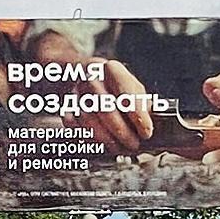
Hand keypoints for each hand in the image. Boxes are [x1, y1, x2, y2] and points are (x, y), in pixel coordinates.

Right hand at [30, 32, 156, 152]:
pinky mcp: (65, 107)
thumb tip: (154, 125)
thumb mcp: (133, 88)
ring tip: (120, 148)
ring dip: (106, 139)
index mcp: (112, 70)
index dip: (138, 116)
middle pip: (106, 109)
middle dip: (122, 132)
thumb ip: (143, 105)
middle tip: (134, 145)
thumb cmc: (115, 86)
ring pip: (89, 121)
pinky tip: (102, 145)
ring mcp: (75, 92)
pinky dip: (89, 139)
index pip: (126, 94)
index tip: (147, 132)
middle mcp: (91, 78)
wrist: (83, 74)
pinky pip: (74, 127)